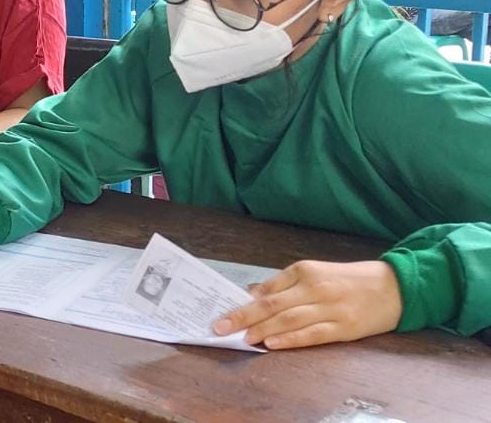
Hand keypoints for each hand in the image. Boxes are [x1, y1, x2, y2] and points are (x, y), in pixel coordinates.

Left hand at [213, 260, 401, 349]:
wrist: (394, 287)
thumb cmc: (349, 280)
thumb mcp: (315, 273)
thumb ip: (284, 284)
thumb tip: (252, 293)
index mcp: (305, 271)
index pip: (267, 289)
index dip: (243, 303)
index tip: (222, 313)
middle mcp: (315, 288)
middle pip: (272, 304)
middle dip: (243, 316)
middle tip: (220, 326)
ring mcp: (329, 308)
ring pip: (289, 320)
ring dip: (263, 329)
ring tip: (243, 337)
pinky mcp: (343, 327)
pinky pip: (312, 334)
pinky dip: (291, 339)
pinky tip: (273, 344)